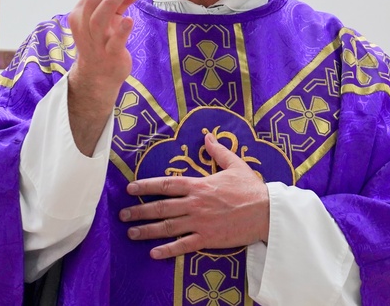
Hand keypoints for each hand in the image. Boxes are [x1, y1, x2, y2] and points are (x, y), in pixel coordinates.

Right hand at [67, 0, 141, 154]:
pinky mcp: (110, 55)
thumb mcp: (110, 18)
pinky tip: (129, 20)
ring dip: (110, 3)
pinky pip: (114, 42)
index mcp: (80, 17)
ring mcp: (96, 43)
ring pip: (98, 21)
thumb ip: (122, 1)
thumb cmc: (104, 40)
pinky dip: (121, 30)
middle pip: (91, 5)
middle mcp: (85, 29)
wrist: (100, 74)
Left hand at [120, 133, 270, 258]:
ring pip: (167, 227)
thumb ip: (218, 151)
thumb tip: (208, 136)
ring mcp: (200, 222)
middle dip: (139, 211)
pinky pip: (183, 245)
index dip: (146, 186)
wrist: (266, 211)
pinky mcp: (207, 238)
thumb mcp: (235, 164)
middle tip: (122, 214)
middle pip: (161, 207)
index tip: (130, 189)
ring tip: (131, 233)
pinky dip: (167, 250)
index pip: (166, 184)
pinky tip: (153, 253)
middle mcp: (195, 203)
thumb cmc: (251, 188)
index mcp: (199, 185)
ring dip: (147, 230)